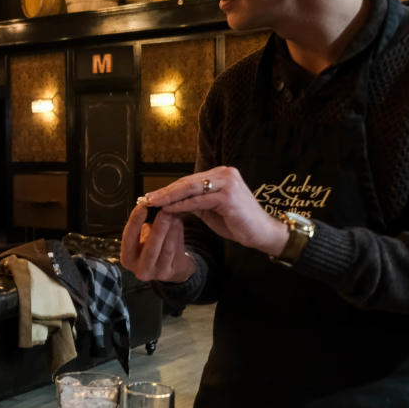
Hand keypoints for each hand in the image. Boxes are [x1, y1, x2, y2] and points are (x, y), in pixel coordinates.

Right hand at [120, 205, 194, 282]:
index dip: (135, 221)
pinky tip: (179, 222)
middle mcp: (140, 269)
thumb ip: (145, 222)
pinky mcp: (173, 272)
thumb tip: (151, 203)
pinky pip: (177, 252)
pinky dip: (178, 235)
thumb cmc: (153, 245)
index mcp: (127, 258)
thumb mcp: (144, 235)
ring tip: (174, 214)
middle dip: (157, 228)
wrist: (169, 264)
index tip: (143, 206)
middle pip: (150, 248)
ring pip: (166, 250)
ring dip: (171, 230)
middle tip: (163, 212)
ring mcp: (158, 273)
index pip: (129, 238)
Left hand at [148, 166, 287, 255]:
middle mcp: (225, 174)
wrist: (262, 233)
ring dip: (169, 197)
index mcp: (221, 174)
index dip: (169, 188)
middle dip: (165, 191)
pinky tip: (168, 209)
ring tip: (152, 203)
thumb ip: (193, 201)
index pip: (189, 180)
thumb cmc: (236, 222)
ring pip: (190, 189)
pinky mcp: (228, 197)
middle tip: (146, 198)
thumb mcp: (210, 209)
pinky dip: (181, 205)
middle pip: (187, 182)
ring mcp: (228, 183)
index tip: (151, 196)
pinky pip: (198, 201)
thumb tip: (168, 201)